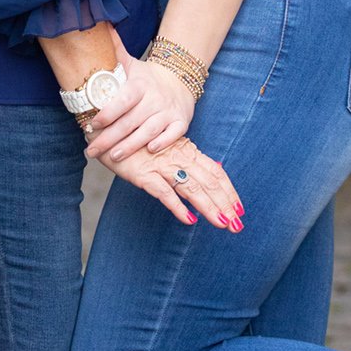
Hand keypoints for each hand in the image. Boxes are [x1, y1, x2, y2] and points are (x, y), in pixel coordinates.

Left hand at [84, 55, 193, 163]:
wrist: (179, 80)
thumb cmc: (146, 78)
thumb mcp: (131, 64)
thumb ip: (114, 50)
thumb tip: (100, 25)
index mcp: (139, 85)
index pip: (123, 100)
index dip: (108, 113)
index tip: (92, 124)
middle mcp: (155, 98)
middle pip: (131, 121)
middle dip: (110, 138)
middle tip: (93, 149)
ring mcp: (168, 111)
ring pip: (149, 131)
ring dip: (131, 145)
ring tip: (114, 157)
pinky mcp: (181, 122)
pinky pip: (174, 134)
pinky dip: (163, 142)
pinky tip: (149, 151)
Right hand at [104, 134, 243, 229]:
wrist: (109, 126)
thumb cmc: (137, 140)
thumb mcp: (166, 148)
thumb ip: (185, 161)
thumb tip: (208, 175)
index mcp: (187, 151)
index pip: (216, 172)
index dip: (229, 191)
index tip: (240, 208)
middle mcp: (178, 157)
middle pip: (209, 183)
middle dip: (225, 204)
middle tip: (237, 225)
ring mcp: (161, 166)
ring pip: (192, 188)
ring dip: (209, 207)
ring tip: (222, 223)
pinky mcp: (144, 174)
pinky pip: (164, 192)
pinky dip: (178, 206)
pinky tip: (189, 219)